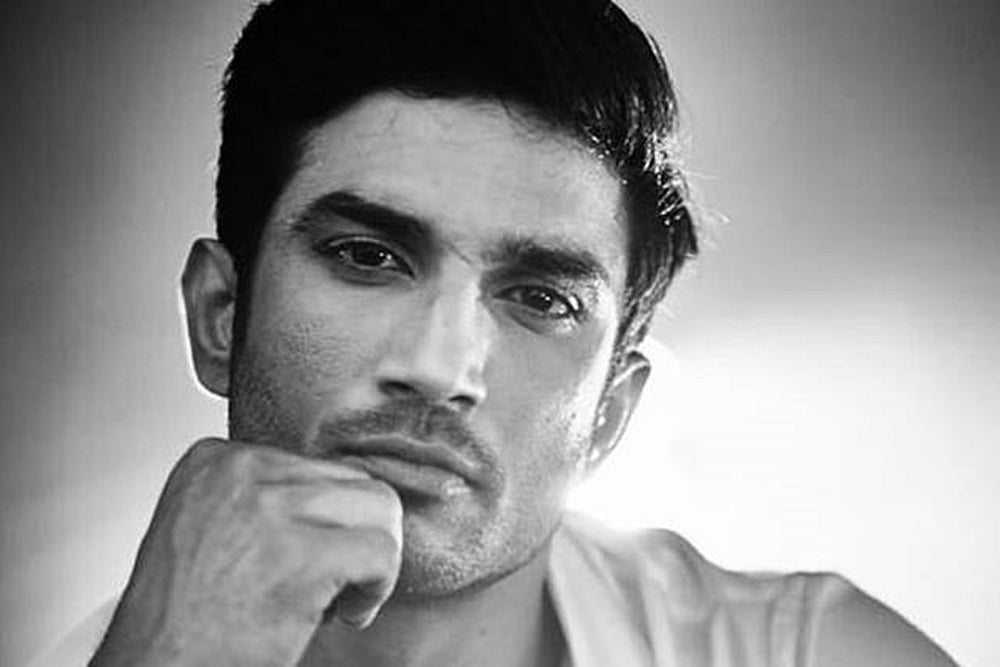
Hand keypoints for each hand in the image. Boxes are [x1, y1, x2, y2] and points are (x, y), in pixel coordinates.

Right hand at [90, 437, 402, 665]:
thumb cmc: (185, 618)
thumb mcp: (212, 527)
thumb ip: (265, 498)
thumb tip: (339, 496)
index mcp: (215, 460)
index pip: (315, 464)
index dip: (324, 518)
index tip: (308, 554)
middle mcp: (240, 472)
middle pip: (352, 480)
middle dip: (355, 533)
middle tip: (336, 578)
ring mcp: (269, 509)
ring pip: (378, 506)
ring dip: (374, 555)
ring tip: (345, 593)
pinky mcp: (300, 555)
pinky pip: (381, 550)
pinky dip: (379, 585)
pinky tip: (349, 611)